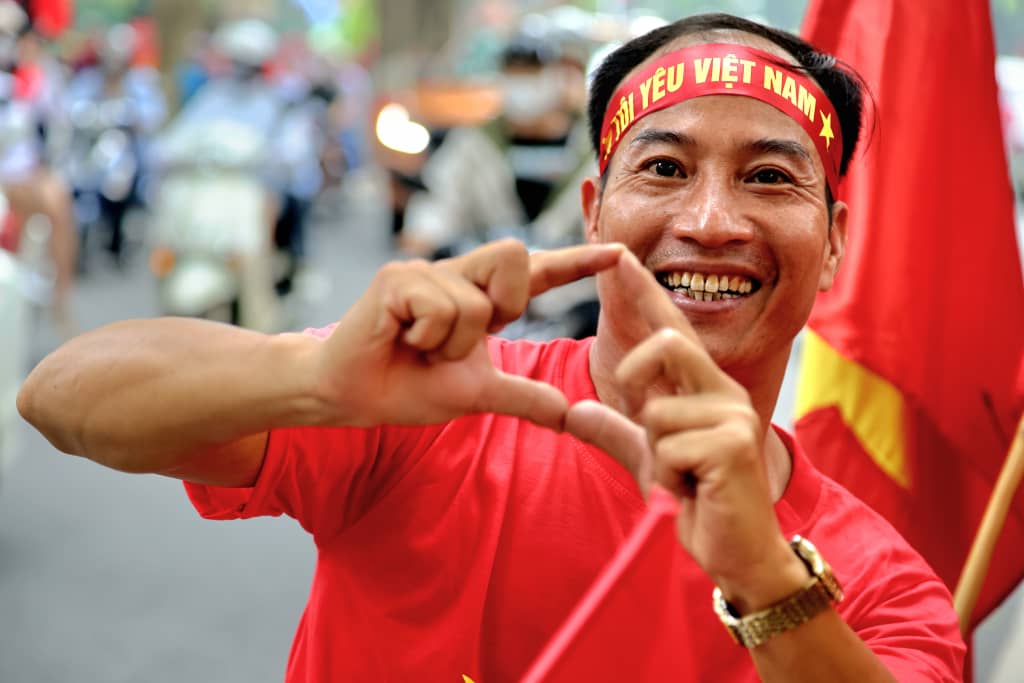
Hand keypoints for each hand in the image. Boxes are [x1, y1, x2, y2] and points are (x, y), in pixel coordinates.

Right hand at [318, 239, 623, 430]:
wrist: (348, 395)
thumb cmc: (406, 387)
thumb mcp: (475, 395)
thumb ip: (521, 397)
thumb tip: (570, 415)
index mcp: (479, 297)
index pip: (536, 274)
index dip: (576, 263)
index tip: (618, 253)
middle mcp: (456, 274)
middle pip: (514, 258)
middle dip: (501, 306)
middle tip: (459, 341)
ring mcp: (425, 271)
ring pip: (476, 304)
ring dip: (452, 345)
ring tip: (419, 350)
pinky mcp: (397, 278)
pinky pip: (441, 310)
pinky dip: (427, 340)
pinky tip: (399, 340)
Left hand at [564, 252, 800, 609]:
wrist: (740, 554)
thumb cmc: (701, 502)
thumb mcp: (649, 462)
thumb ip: (615, 433)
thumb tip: (576, 411)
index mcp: (706, 388)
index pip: (670, 330)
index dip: (644, 294)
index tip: (619, 256)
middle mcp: (724, 391)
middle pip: (668, 344)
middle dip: (638, 378)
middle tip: (645, 419)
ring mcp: (733, 414)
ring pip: (656, 410)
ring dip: (655, 455)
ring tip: (682, 478)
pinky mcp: (733, 443)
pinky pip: (667, 446)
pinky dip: (666, 478)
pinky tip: (692, 492)